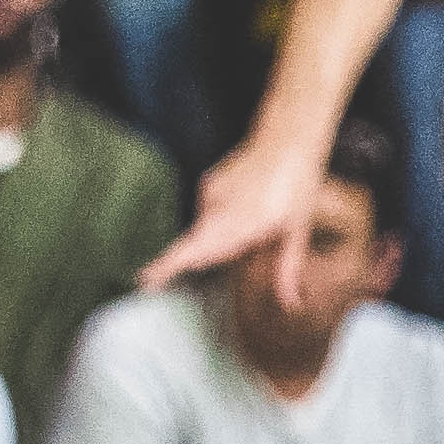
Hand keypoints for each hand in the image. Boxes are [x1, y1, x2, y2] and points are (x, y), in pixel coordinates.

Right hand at [148, 132, 329, 303]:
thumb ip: (287, 270)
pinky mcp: (207, 183)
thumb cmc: (297, 184)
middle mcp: (219, 207)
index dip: (168, 265)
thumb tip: (290, 305)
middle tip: (254, 238)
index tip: (145, 279)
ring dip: (221, 237)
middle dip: (211, 257)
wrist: (285, 139)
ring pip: (205, 230)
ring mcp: (210, 192)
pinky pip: (207, 212)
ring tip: (257, 219)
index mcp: (242, 221)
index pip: (196, 248)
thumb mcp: (297, 230)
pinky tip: (246, 206)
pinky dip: (221, 219)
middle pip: (199, 245)